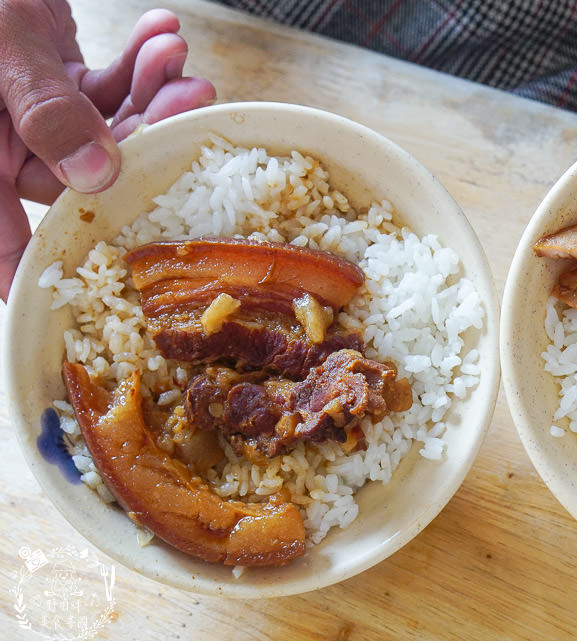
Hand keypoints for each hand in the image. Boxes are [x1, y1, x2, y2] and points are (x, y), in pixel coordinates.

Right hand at [0, 2, 216, 299]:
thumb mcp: (1, 48)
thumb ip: (44, 110)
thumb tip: (96, 175)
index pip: (2, 236)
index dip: (36, 272)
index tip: (81, 302)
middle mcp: (6, 146)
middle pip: (87, 175)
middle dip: (145, 135)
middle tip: (189, 99)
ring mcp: (34, 115)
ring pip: (109, 133)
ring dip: (154, 95)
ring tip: (178, 57)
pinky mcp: (58, 84)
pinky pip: (108, 91)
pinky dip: (140, 66)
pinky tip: (163, 34)